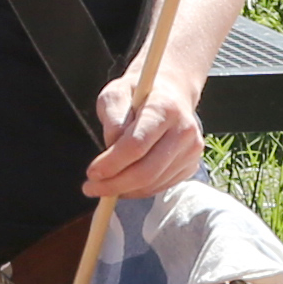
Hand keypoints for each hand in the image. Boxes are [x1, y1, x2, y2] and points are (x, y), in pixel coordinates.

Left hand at [81, 68, 205, 202]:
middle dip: (115, 185)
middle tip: (91, 188)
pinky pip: (160, 186)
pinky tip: (124, 182)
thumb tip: (111, 149)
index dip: (112, 163)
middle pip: (147, 171)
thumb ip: (112, 118)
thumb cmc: (138, 93)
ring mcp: (191, 150)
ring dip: (124, 190)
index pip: (137, 145)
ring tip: (103, 185)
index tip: (91, 172)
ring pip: (153, 183)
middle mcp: (184, 130)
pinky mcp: (191, 164)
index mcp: (164, 108)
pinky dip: (138, 190)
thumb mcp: (116, 93)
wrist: (170, 93)